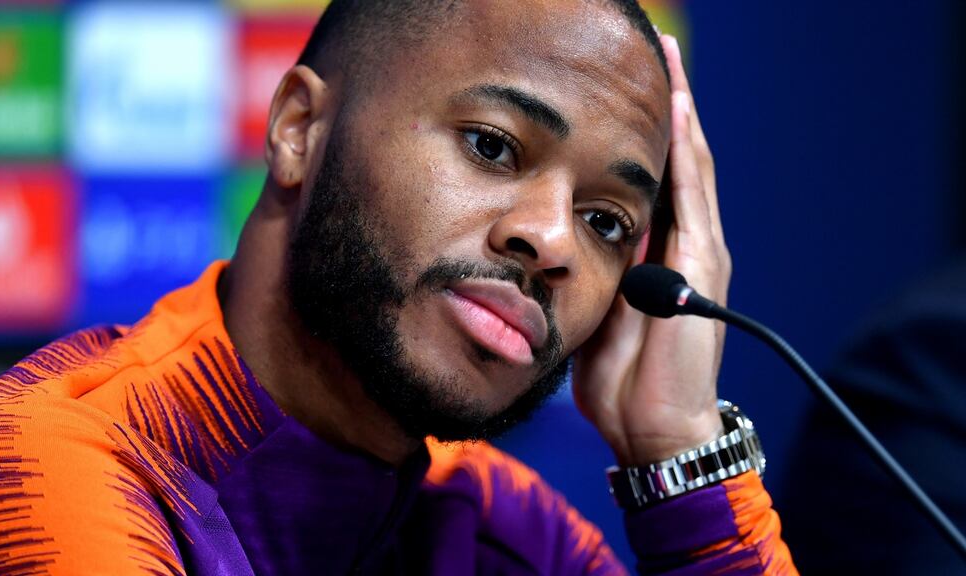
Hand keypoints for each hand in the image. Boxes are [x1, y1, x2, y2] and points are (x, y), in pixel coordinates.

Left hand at [572, 35, 730, 466]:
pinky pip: (694, 197)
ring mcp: (698, 252)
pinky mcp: (702, 265)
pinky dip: (686, 154)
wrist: (652, 427)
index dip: (641, 131)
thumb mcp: (593, 311)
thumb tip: (565, 234)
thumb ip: (591, 270)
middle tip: (654, 49)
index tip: (619, 87)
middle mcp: (684, 244)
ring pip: (692, 166)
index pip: (652, 179)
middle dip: (668, 105)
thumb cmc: (620, 378)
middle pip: (677, 159)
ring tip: (670, 62)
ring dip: (681, 112)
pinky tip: (679, 113)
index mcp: (656, 254)